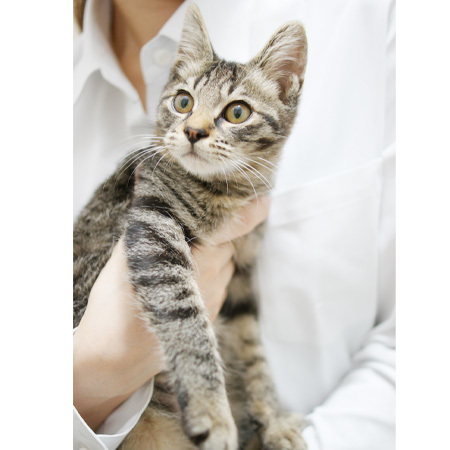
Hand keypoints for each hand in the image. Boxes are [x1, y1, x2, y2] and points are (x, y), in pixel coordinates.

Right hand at [73, 196, 270, 429]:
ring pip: (225, 265)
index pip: (234, 228)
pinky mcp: (212, 316)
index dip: (250, 211)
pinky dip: (210, 276)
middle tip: (192, 230)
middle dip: (214, 234)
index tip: (263, 199)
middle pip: (228, 244)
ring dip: (213, 256)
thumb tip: (148, 183)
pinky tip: (185, 280)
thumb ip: (146, 220)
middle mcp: (212, 279)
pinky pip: (220, 286)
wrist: (115, 358)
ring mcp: (214, 301)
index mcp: (195, 259)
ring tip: (185, 257)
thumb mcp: (125, 257)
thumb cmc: (116, 306)